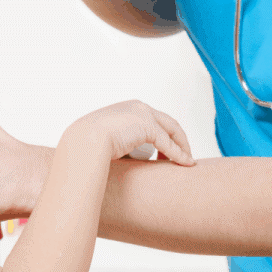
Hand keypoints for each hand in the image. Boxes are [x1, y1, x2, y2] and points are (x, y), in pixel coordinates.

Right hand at [69, 100, 194, 165]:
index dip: (163, 134)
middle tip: (182, 155)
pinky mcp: (148, 127)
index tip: (164, 151)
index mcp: (128, 107)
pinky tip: (185, 164)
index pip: (154, 119)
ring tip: (185, 161)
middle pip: (168, 122)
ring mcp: (144, 115)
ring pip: (172, 130)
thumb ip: (118, 141)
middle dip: (178, 139)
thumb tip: (122, 156)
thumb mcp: (105, 137)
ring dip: (182, 146)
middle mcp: (139, 107)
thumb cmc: (89, 142)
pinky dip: (179, 154)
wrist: (86, 140)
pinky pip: (169, 143)